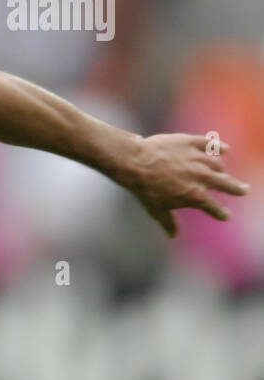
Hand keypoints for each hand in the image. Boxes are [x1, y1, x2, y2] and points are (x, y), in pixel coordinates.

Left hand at [122, 134, 249, 237]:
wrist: (135, 162)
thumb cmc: (144, 188)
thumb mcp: (156, 210)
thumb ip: (168, 223)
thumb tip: (172, 236)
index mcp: (195, 196)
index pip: (214, 207)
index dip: (221, 213)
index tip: (226, 216)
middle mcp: (202, 177)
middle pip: (226, 184)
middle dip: (236, 188)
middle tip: (244, 190)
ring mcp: (197, 159)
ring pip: (217, 164)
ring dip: (223, 170)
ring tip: (225, 172)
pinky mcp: (190, 143)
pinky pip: (209, 144)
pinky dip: (218, 146)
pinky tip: (225, 148)